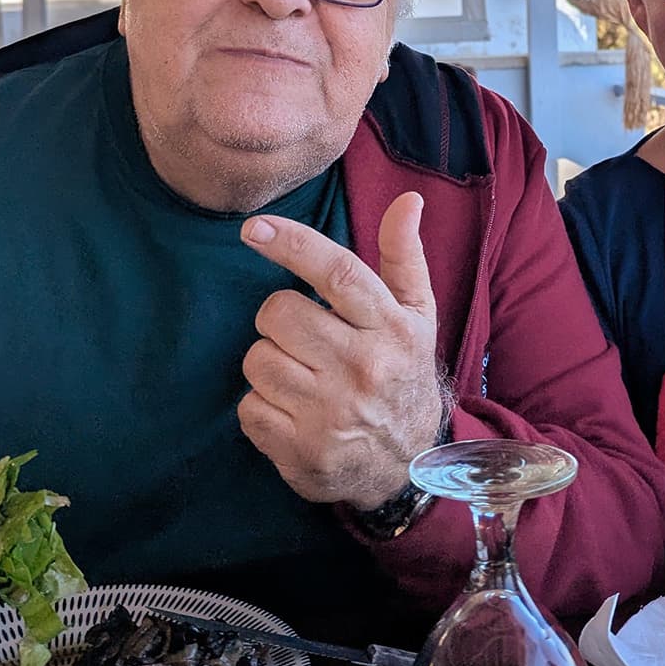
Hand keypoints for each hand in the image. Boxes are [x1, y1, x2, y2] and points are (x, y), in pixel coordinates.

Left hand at [239, 192, 445, 511]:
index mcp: (391, 328)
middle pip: (279, 314)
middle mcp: (364, 369)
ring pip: (257, 360)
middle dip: (277, 319)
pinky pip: (248, 408)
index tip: (254, 228)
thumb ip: (403, 257)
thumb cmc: (402, 373)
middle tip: (300, 335)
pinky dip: (261, 407)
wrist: (409, 465)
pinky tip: (292, 411)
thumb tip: (407, 200)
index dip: (292, 244)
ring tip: (300, 377)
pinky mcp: (302, 452)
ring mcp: (331, 414)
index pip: (338, 272)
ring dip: (269, 363)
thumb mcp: (416, 315)